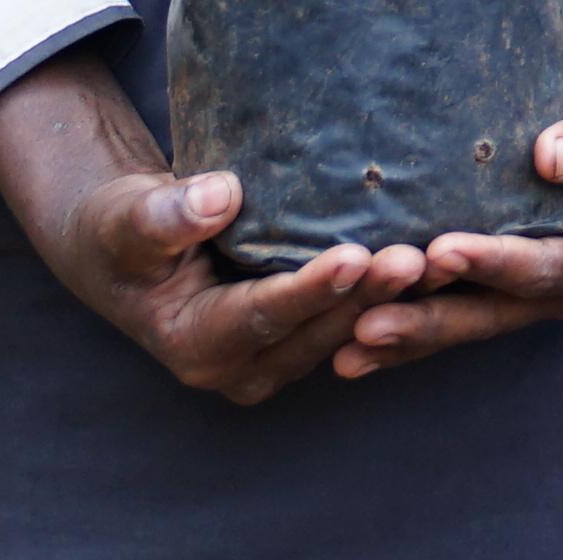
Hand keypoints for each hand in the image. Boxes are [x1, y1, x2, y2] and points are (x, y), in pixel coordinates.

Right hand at [0, 62, 428, 404]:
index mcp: (195, 344)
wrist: (125, 249)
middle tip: (417, 259)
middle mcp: (239, 366)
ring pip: (343, 331)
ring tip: (439, 261)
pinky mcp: (299, 338)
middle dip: (368, 299)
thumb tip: (218, 196)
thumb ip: (167, 214)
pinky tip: (435, 264)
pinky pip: (352, 320)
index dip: (311, 289)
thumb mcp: (130, 218)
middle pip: (316, 331)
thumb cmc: (122, 228)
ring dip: (391, 302)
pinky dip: (387, 298)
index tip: (356, 257)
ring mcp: (273, 359)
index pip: (264, 315)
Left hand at [326, 0, 562, 379]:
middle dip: (428, 321)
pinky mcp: (509, 277)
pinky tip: (351, 333)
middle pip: (491, 312)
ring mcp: (536, 288)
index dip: (493, 262)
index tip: (442, 250)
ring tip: (344, 350)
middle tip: (367, 326)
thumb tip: (551, 156)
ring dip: (407, 334)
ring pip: (465, 319)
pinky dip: (409, 316)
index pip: (544, 267)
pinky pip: (456, 303)